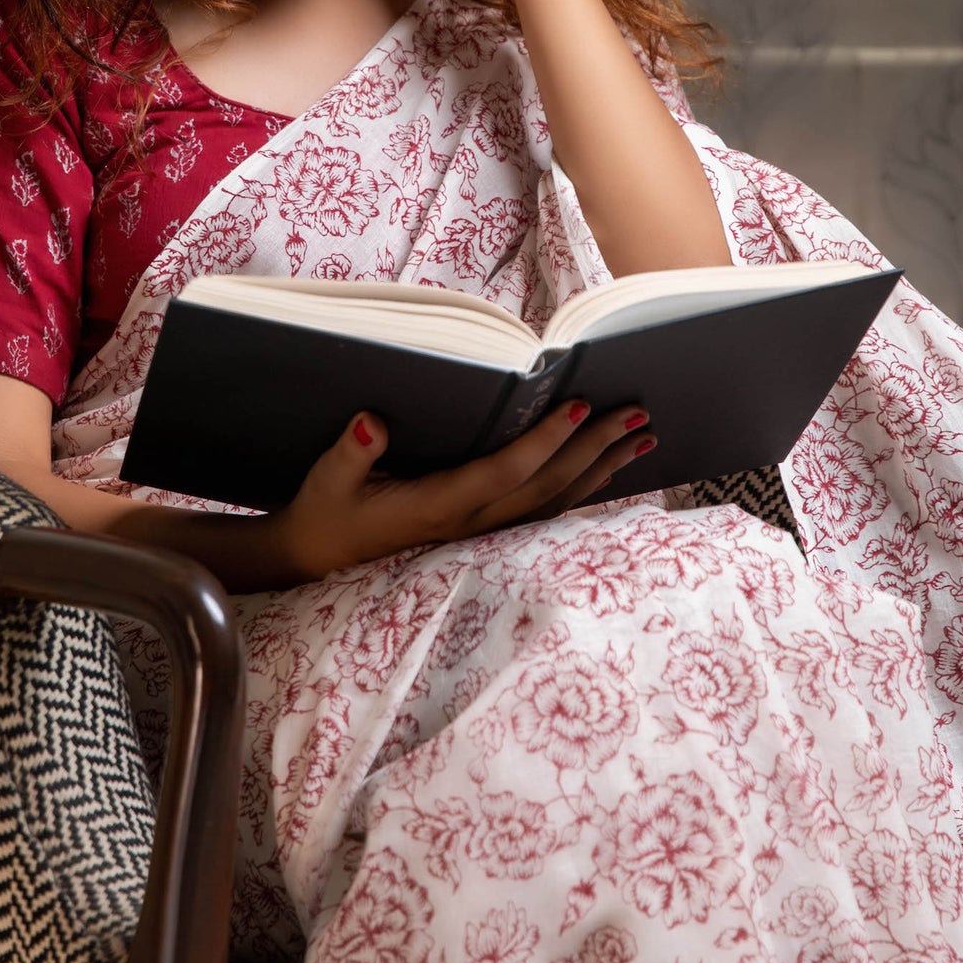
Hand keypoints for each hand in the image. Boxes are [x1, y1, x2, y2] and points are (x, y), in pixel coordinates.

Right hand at [265, 400, 657, 583]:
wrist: (319, 557)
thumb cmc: (326, 510)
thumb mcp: (328, 478)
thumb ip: (352, 449)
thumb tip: (371, 420)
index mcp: (439, 505)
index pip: (505, 470)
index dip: (544, 441)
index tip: (578, 405)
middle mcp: (471, 523)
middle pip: (547, 484)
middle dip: (594, 447)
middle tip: (636, 412)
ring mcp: (482, 531)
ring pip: (555, 500)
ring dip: (601, 468)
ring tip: (643, 437)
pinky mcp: (483, 530)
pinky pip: (545, 509)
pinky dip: (583, 486)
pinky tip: (609, 468)